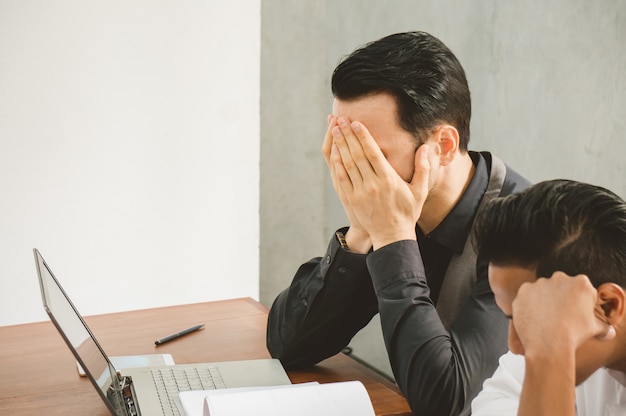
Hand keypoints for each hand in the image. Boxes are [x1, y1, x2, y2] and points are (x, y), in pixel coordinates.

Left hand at [329, 116, 429, 249]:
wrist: (392, 236)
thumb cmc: (407, 212)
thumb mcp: (419, 191)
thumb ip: (423, 168)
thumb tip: (426, 147)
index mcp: (389, 180)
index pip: (373, 153)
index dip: (364, 136)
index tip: (356, 122)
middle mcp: (372, 185)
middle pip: (357, 155)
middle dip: (348, 135)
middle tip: (341, 119)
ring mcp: (360, 192)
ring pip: (347, 164)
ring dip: (340, 145)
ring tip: (336, 128)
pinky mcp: (351, 199)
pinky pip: (342, 177)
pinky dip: (337, 162)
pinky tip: (334, 150)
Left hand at [511, 272, 610, 354]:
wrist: (549, 344)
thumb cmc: (573, 335)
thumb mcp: (595, 329)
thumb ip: (602, 326)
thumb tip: (608, 331)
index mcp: (581, 283)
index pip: (580, 289)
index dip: (578, 302)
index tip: (575, 312)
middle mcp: (559, 278)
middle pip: (560, 286)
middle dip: (559, 298)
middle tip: (559, 315)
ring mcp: (539, 283)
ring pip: (542, 290)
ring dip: (543, 300)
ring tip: (545, 319)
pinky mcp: (524, 291)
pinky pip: (526, 296)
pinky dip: (528, 304)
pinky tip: (533, 317)